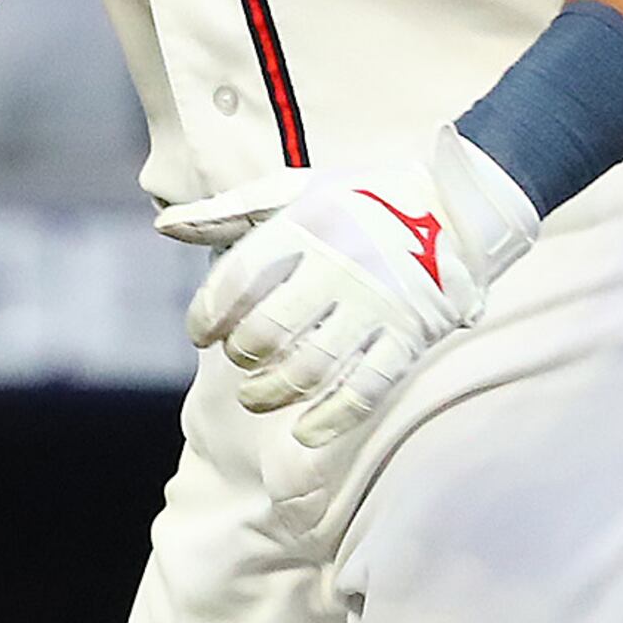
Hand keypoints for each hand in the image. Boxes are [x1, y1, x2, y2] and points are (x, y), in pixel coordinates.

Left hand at [174, 125, 540, 449]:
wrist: (460, 205)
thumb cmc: (362, 199)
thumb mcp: (295, 190)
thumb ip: (229, 211)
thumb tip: (163, 225)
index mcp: (307, 224)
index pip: (236, 281)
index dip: (206, 316)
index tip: (201, 333)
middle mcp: (341, 265)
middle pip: (268, 331)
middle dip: (240, 354)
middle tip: (238, 357)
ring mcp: (378, 304)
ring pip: (310, 367)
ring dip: (271, 392)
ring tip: (255, 396)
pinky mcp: (410, 336)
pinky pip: (365, 388)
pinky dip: (330, 418)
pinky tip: (304, 432)